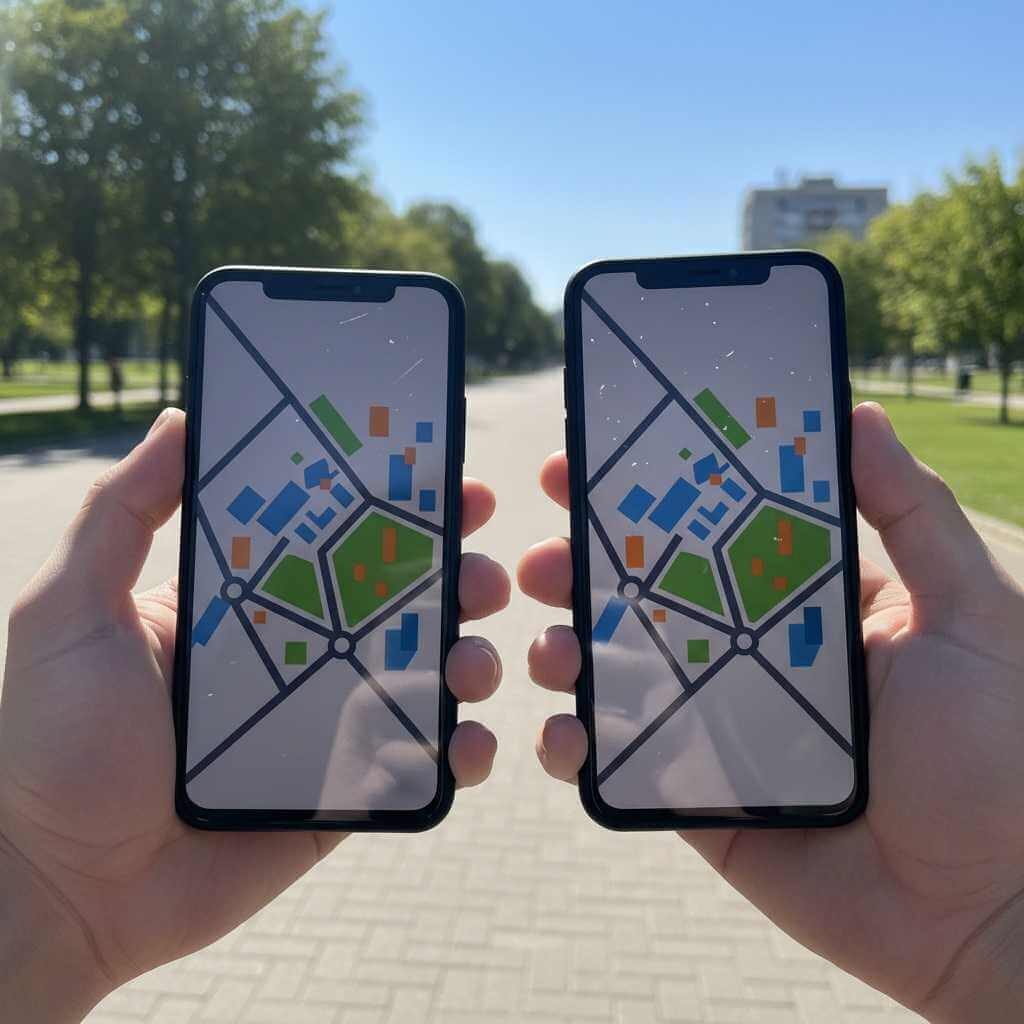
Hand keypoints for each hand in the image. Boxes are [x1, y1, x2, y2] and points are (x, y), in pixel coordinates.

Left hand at [0, 408, 509, 1021]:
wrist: (62, 890)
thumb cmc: (52, 743)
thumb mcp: (71, 609)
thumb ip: (121, 513)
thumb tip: (181, 420)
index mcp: (247, 605)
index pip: (335, 541)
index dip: (393, 510)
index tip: (444, 484)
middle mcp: (296, 655)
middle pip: (398, 603)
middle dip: (456, 579)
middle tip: (486, 572)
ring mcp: (325, 724)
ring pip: (422, 677)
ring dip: (470, 658)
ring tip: (477, 659)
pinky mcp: (343, 789)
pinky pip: (418, 762)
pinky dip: (461, 749)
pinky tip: (470, 738)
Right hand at [518, 401, 1023, 1021]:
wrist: (990, 908)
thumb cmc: (998, 753)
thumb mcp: (971, 612)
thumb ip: (915, 515)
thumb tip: (859, 414)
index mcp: (802, 603)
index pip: (709, 532)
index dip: (648, 497)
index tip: (590, 463)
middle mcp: (748, 654)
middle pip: (645, 598)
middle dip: (581, 569)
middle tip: (539, 557)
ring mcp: (716, 724)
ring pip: (618, 674)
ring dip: (564, 651)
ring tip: (548, 646)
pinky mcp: (696, 794)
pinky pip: (620, 763)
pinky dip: (575, 748)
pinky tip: (562, 734)